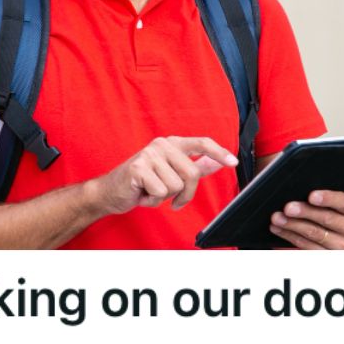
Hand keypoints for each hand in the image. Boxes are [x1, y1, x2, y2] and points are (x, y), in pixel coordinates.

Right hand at [88, 136, 237, 214]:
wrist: (110, 192)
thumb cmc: (142, 183)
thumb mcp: (171, 174)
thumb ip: (195, 166)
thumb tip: (218, 162)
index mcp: (172, 144)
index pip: (201, 143)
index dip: (218, 153)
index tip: (233, 163)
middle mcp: (162, 144)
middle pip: (192, 174)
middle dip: (184, 194)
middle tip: (169, 197)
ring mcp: (149, 154)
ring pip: (176, 186)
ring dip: (164, 197)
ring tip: (150, 191)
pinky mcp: (138, 167)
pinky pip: (160, 192)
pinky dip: (152, 200)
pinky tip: (141, 193)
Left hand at [269, 190, 343, 249]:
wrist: (331, 233)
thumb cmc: (328, 210)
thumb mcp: (330, 201)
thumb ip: (321, 194)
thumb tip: (300, 187)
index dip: (328, 198)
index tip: (311, 196)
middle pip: (328, 219)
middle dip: (305, 212)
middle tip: (287, 207)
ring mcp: (343, 247)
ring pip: (315, 234)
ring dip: (292, 224)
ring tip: (277, 217)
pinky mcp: (328, 257)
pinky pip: (307, 246)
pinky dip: (290, 235)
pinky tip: (279, 228)